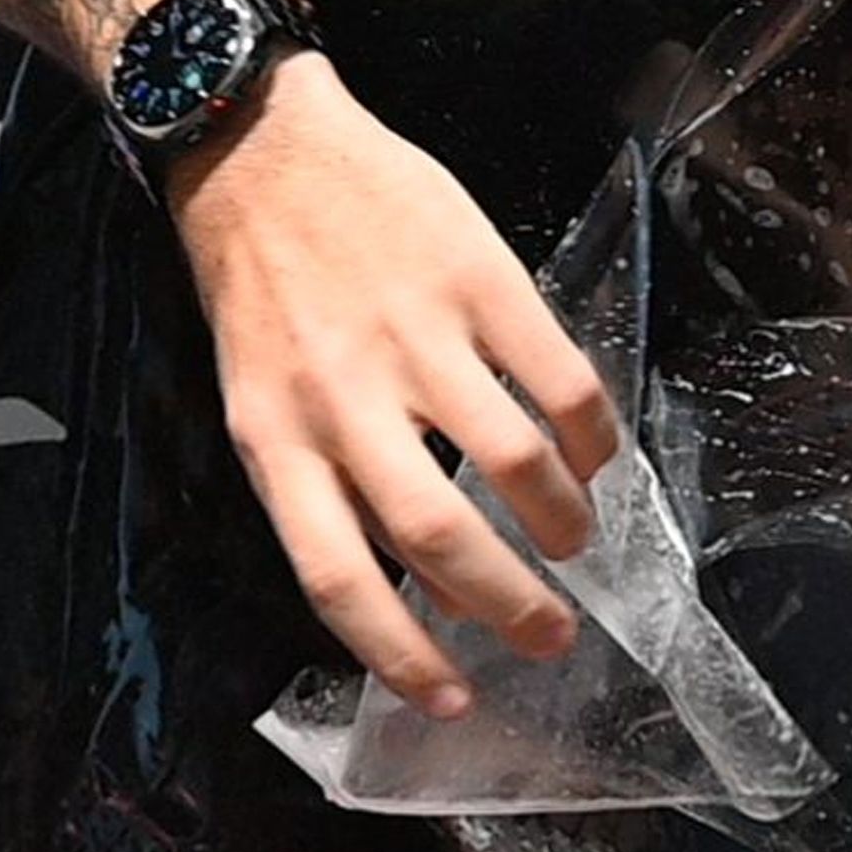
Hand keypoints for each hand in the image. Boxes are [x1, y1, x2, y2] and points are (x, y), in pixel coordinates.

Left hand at [166, 54, 620, 714]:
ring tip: (576, 540)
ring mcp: (414, 336)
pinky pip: (557, 380)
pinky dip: (591, 436)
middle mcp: (342, 399)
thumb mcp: (256, 398)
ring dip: (562, 521)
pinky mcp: (475, 278)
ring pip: (514, 462)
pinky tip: (595, 455)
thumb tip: (421, 585)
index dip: (400, 652)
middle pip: (440, 535)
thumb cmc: (258, 288)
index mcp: (274, 440)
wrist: (257, 149)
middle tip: (552, 637)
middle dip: (510, 607)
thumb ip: (323, 484)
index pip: (337, 577)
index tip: (451, 701)